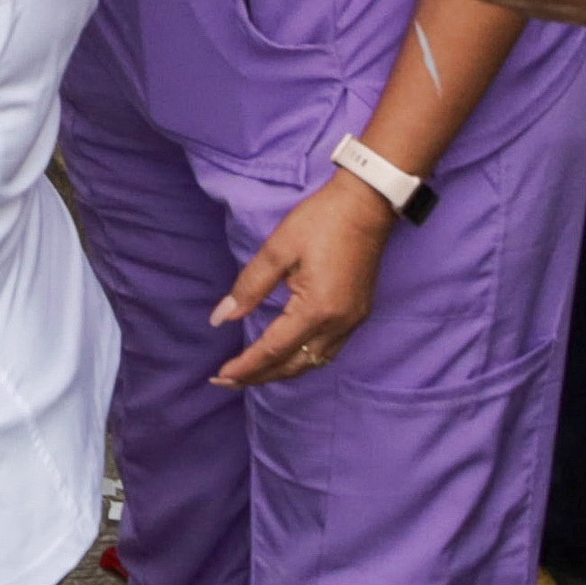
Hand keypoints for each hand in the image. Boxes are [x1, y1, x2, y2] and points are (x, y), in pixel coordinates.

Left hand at [211, 173, 391, 386]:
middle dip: (260, 376)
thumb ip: (249, 287)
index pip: (273, 349)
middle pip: (294, 365)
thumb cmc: (321, 221)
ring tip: (253, 373)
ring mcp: (353, 321)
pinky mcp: (358, 314)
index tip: (219, 375)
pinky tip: (287, 355)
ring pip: (313, 363)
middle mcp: (338, 324)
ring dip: (282, 371)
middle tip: (228, 380)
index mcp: (316, 309)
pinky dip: (304, 360)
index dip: (245, 366)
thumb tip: (221, 318)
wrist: (366, 204)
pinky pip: (328, 351)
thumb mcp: (277, 249)